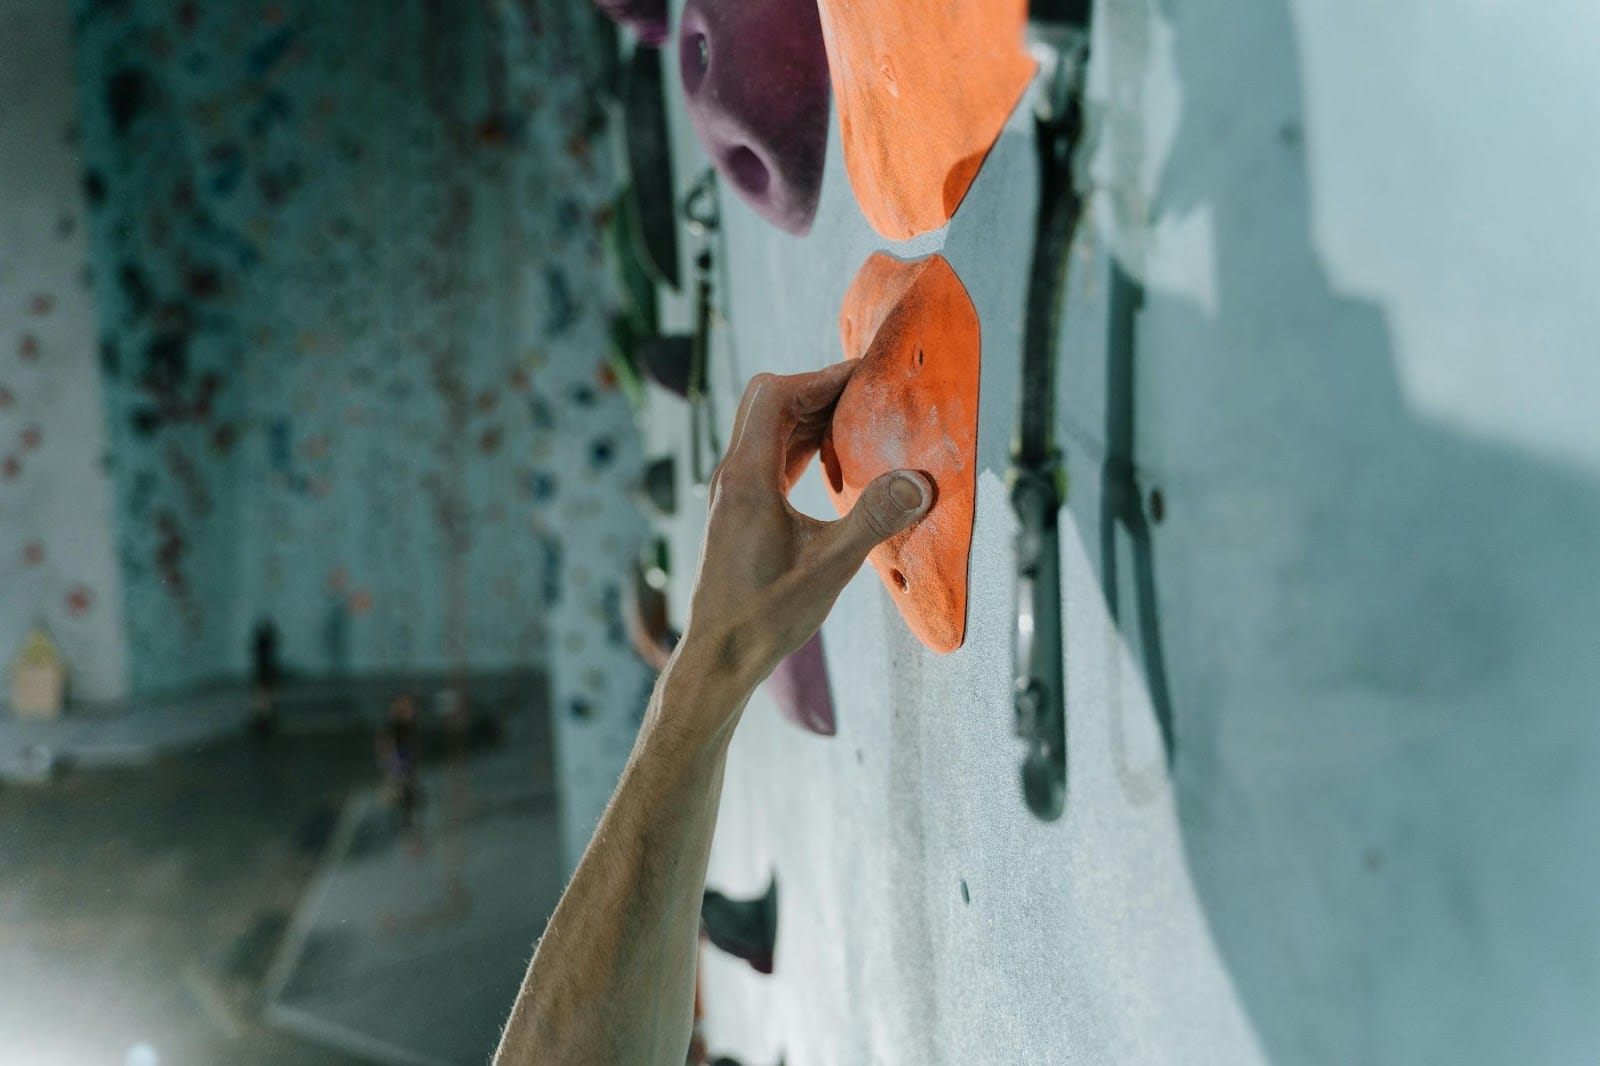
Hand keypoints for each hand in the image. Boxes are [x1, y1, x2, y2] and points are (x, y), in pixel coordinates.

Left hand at [671, 360, 931, 720]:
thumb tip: (919, 481)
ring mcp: (734, 492)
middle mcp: (733, 477)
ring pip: (768, 428)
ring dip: (810, 416)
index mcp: (747, 480)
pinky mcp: (740, 509)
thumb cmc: (764, 618)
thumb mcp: (829, 569)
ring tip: (859, 420)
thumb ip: (874, 520)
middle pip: (768, 402)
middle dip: (818, 389)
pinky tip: (833, 460)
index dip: (819, 377)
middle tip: (867, 394)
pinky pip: (770, 456)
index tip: (863, 376)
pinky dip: (802, 444)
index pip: (775, 396)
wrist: (720, 655)